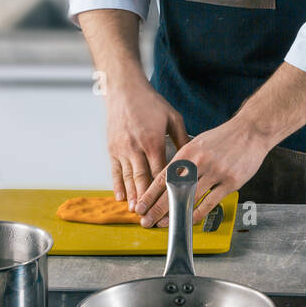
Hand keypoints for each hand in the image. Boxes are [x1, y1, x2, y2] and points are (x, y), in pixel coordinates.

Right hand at [105, 75, 188, 210]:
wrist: (124, 89)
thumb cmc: (150, 102)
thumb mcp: (172, 117)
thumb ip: (182, 138)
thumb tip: (193, 155)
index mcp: (153, 141)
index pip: (161, 173)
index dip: (165, 191)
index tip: (170, 204)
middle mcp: (136, 148)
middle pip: (142, 180)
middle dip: (147, 201)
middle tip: (150, 217)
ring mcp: (122, 149)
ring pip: (127, 178)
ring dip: (132, 197)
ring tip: (136, 212)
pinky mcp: (112, 148)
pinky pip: (114, 171)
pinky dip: (117, 186)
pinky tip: (121, 198)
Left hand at [135, 117, 269, 227]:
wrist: (250, 131)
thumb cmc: (224, 138)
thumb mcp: (198, 143)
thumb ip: (184, 161)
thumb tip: (168, 180)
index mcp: (188, 152)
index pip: (164, 177)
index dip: (150, 194)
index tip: (141, 206)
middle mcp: (200, 162)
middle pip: (174, 190)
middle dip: (157, 208)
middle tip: (147, 220)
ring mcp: (216, 173)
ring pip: (191, 198)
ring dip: (175, 214)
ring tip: (165, 224)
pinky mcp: (230, 182)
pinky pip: (211, 202)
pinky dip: (199, 213)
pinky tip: (190, 220)